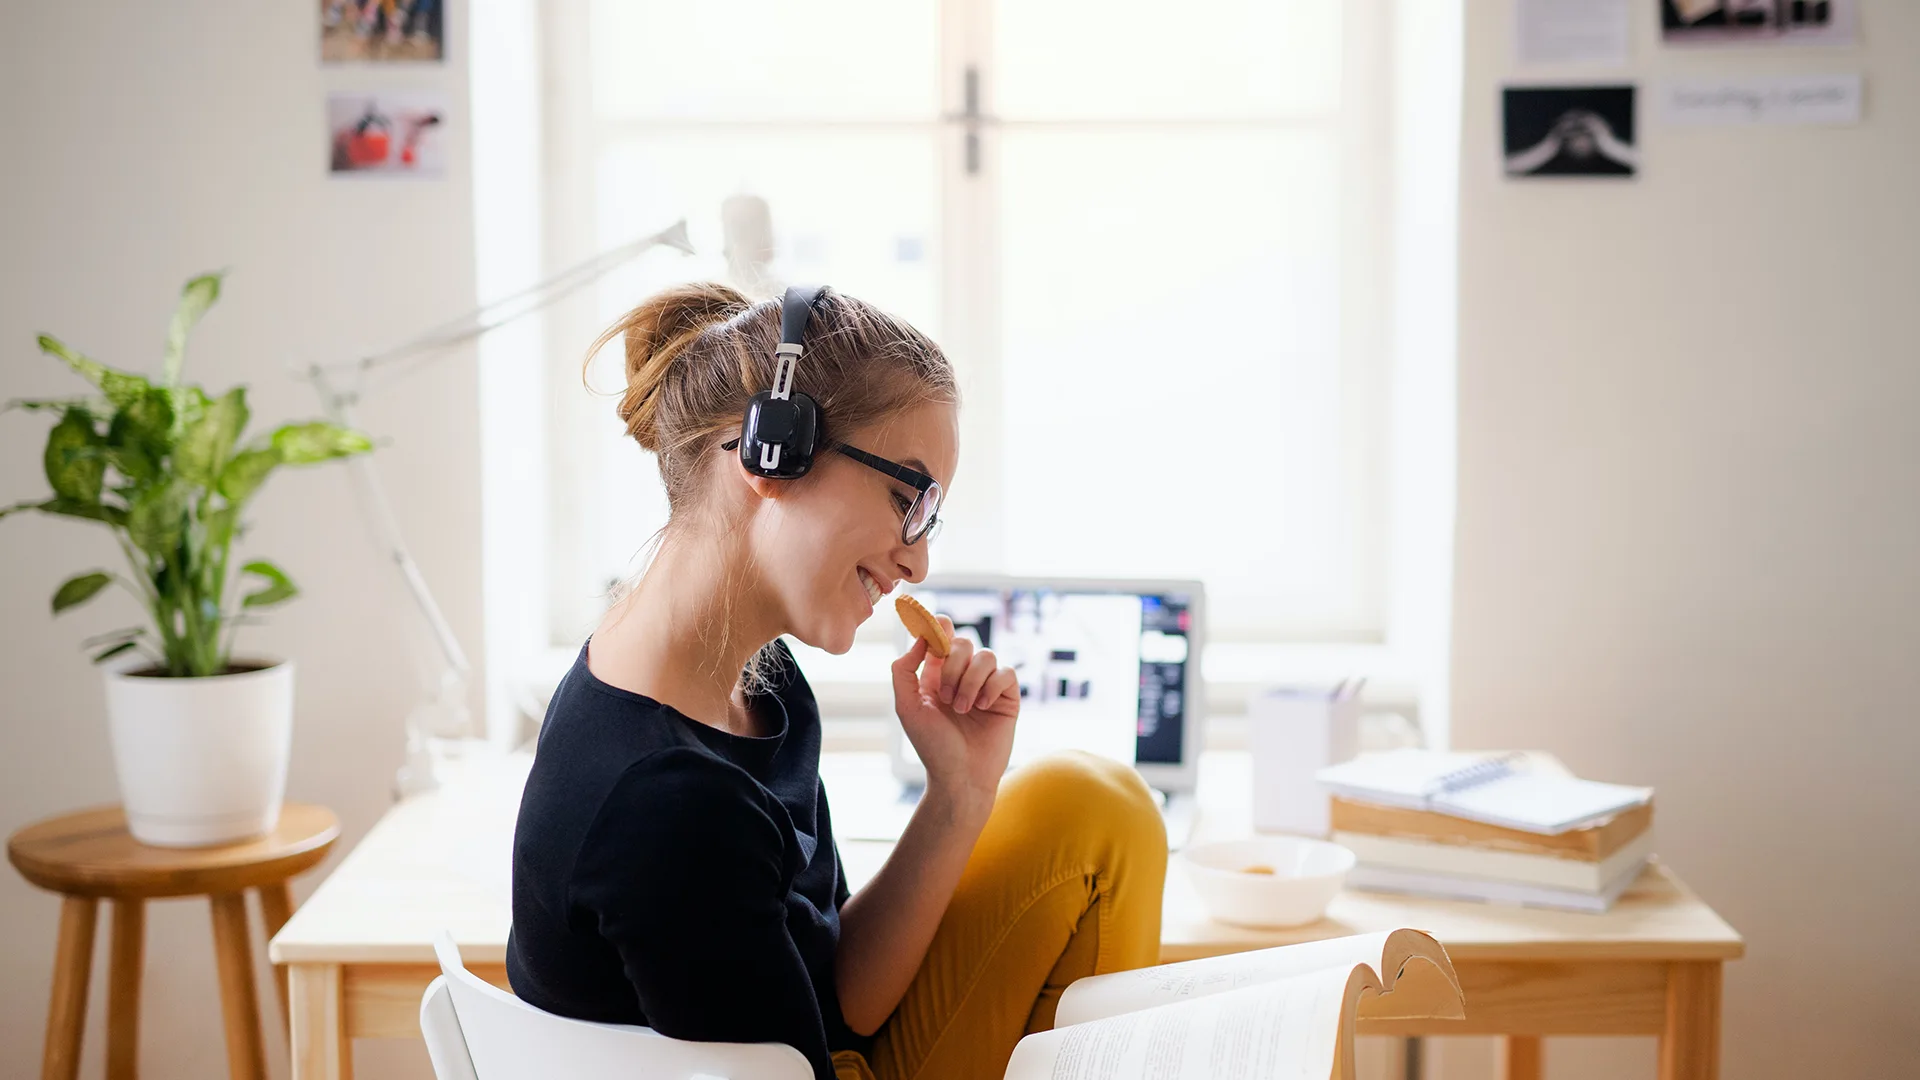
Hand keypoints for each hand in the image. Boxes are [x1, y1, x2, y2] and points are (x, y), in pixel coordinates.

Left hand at [890, 615, 1019, 810]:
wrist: (960, 777)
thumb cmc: (932, 746)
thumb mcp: (907, 707)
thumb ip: (904, 670)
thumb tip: (920, 638)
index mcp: (936, 674)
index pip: (941, 635)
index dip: (938, 625)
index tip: (935, 627)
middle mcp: (962, 675)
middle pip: (963, 641)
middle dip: (952, 665)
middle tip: (945, 696)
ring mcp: (986, 685)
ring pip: (986, 655)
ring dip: (970, 681)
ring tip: (962, 708)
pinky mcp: (1007, 696)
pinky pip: (1006, 672)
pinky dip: (992, 686)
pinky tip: (983, 706)